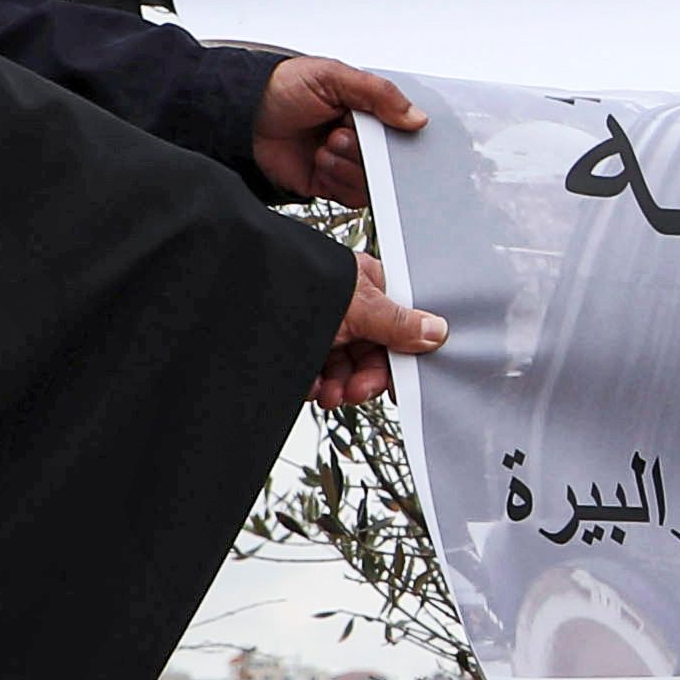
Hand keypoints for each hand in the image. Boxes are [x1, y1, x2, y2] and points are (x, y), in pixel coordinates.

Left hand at [253, 54, 422, 207]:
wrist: (241, 117)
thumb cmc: (280, 88)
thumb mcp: (332, 76)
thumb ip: (378, 93)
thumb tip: (415, 116)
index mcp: (364, 107)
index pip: (398, 128)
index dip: (394, 133)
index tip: (384, 131)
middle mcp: (357, 135)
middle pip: (388, 158)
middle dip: (365, 149)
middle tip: (342, 134)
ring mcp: (344, 161)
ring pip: (372, 179)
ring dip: (349, 165)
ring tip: (326, 146)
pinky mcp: (329, 184)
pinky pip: (352, 196)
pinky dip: (338, 181)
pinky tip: (321, 163)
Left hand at [309, 261, 445, 408]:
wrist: (242, 303)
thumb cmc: (301, 286)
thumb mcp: (358, 306)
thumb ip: (398, 322)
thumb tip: (437, 331)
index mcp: (368, 287)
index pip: (400, 326)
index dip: (401, 356)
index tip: (401, 383)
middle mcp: (348, 307)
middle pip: (372, 352)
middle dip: (364, 377)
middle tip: (356, 392)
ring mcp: (324, 327)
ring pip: (345, 367)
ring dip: (340, 386)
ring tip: (329, 394)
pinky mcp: (302, 347)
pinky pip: (319, 373)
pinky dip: (316, 385)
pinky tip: (310, 386)